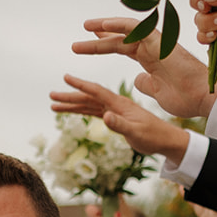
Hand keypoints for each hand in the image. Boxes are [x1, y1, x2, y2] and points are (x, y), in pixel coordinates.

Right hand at [49, 76, 189, 165]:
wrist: (165, 139)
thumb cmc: (153, 136)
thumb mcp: (136, 133)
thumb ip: (120, 125)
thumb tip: (104, 117)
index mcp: (120, 104)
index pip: (97, 91)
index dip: (81, 85)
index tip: (66, 77)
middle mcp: (115, 104)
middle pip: (88, 97)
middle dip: (70, 96)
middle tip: (51, 95)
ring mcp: (115, 110)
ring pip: (89, 105)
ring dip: (72, 104)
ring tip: (53, 105)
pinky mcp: (115, 117)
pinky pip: (94, 111)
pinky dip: (81, 110)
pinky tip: (71, 111)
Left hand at [71, 16, 214, 118]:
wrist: (203, 97)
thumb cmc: (185, 97)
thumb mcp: (158, 91)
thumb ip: (147, 83)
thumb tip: (138, 80)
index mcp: (150, 58)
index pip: (123, 47)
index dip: (105, 45)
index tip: (87, 45)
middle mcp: (151, 47)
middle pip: (120, 39)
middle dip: (98, 40)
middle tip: (77, 43)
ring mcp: (155, 43)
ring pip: (125, 30)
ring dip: (104, 27)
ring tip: (86, 26)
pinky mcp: (159, 41)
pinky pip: (136, 28)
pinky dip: (119, 25)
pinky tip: (102, 26)